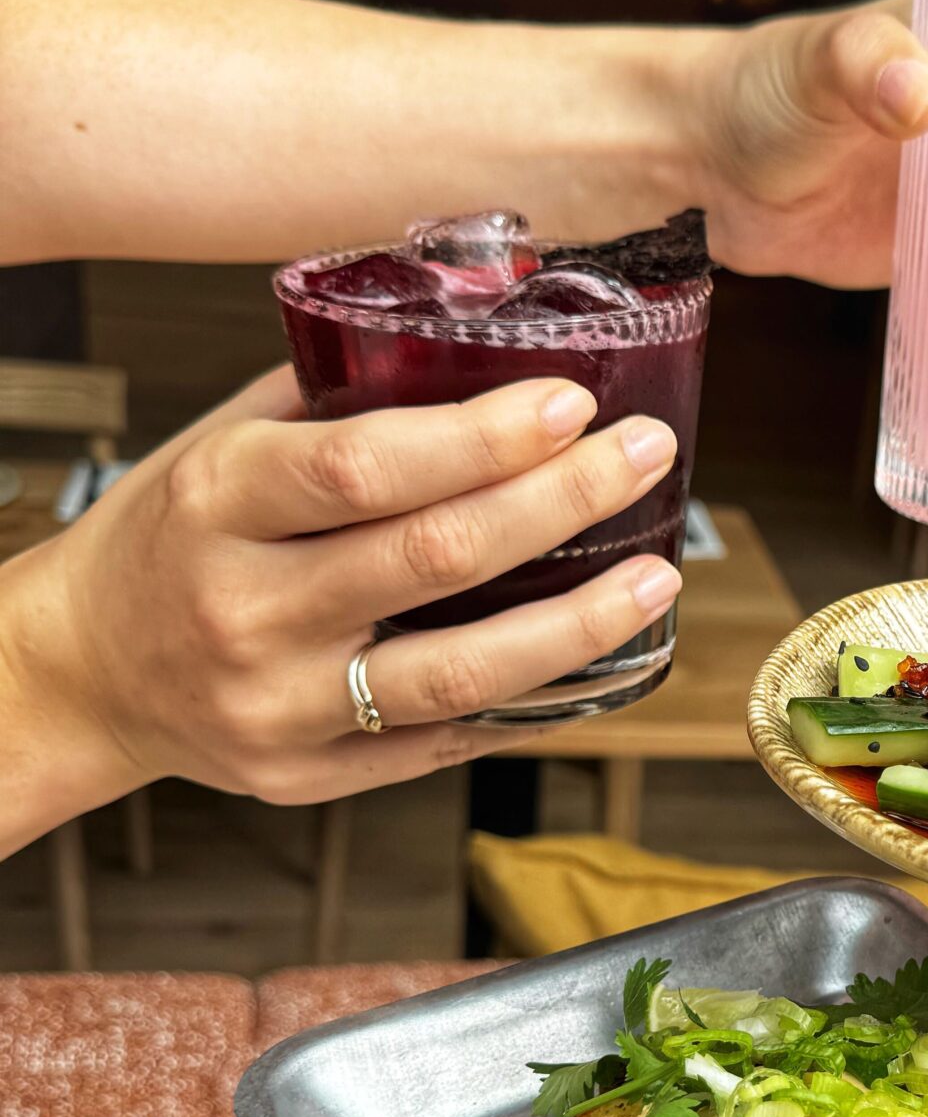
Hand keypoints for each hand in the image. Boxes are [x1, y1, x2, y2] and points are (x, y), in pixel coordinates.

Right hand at [0, 368, 679, 831]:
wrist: (83, 670)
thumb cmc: (168, 539)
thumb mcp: (219, 445)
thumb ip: (335, 402)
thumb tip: (478, 341)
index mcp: (220, 504)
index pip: (369, 468)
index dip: (486, 437)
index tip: (573, 403)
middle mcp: (247, 610)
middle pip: (438, 560)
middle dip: (565, 501)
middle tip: (646, 457)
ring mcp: (280, 704)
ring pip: (462, 672)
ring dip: (580, 623)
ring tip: (656, 576)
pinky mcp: (308, 776)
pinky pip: (447, 741)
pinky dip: (534, 702)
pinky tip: (595, 661)